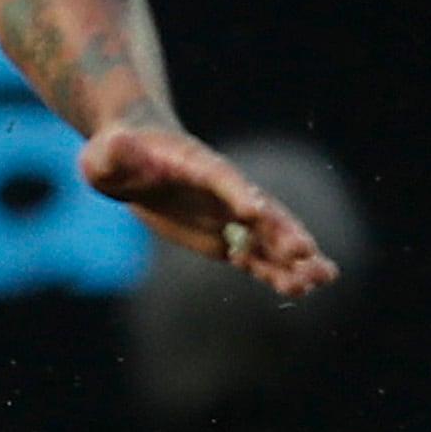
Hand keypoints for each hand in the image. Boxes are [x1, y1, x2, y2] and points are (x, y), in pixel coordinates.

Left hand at [79, 121, 338, 295]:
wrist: (131, 161)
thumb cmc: (115, 155)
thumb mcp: (105, 154)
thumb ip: (113, 153)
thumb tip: (115, 143)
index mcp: (195, 164)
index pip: (219, 177)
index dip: (236, 191)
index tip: (253, 209)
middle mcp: (222, 191)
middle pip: (258, 209)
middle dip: (282, 230)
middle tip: (307, 251)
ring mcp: (228, 216)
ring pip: (267, 238)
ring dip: (294, 256)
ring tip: (325, 276)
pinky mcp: (224, 239)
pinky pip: (255, 258)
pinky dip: (277, 272)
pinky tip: (303, 288)